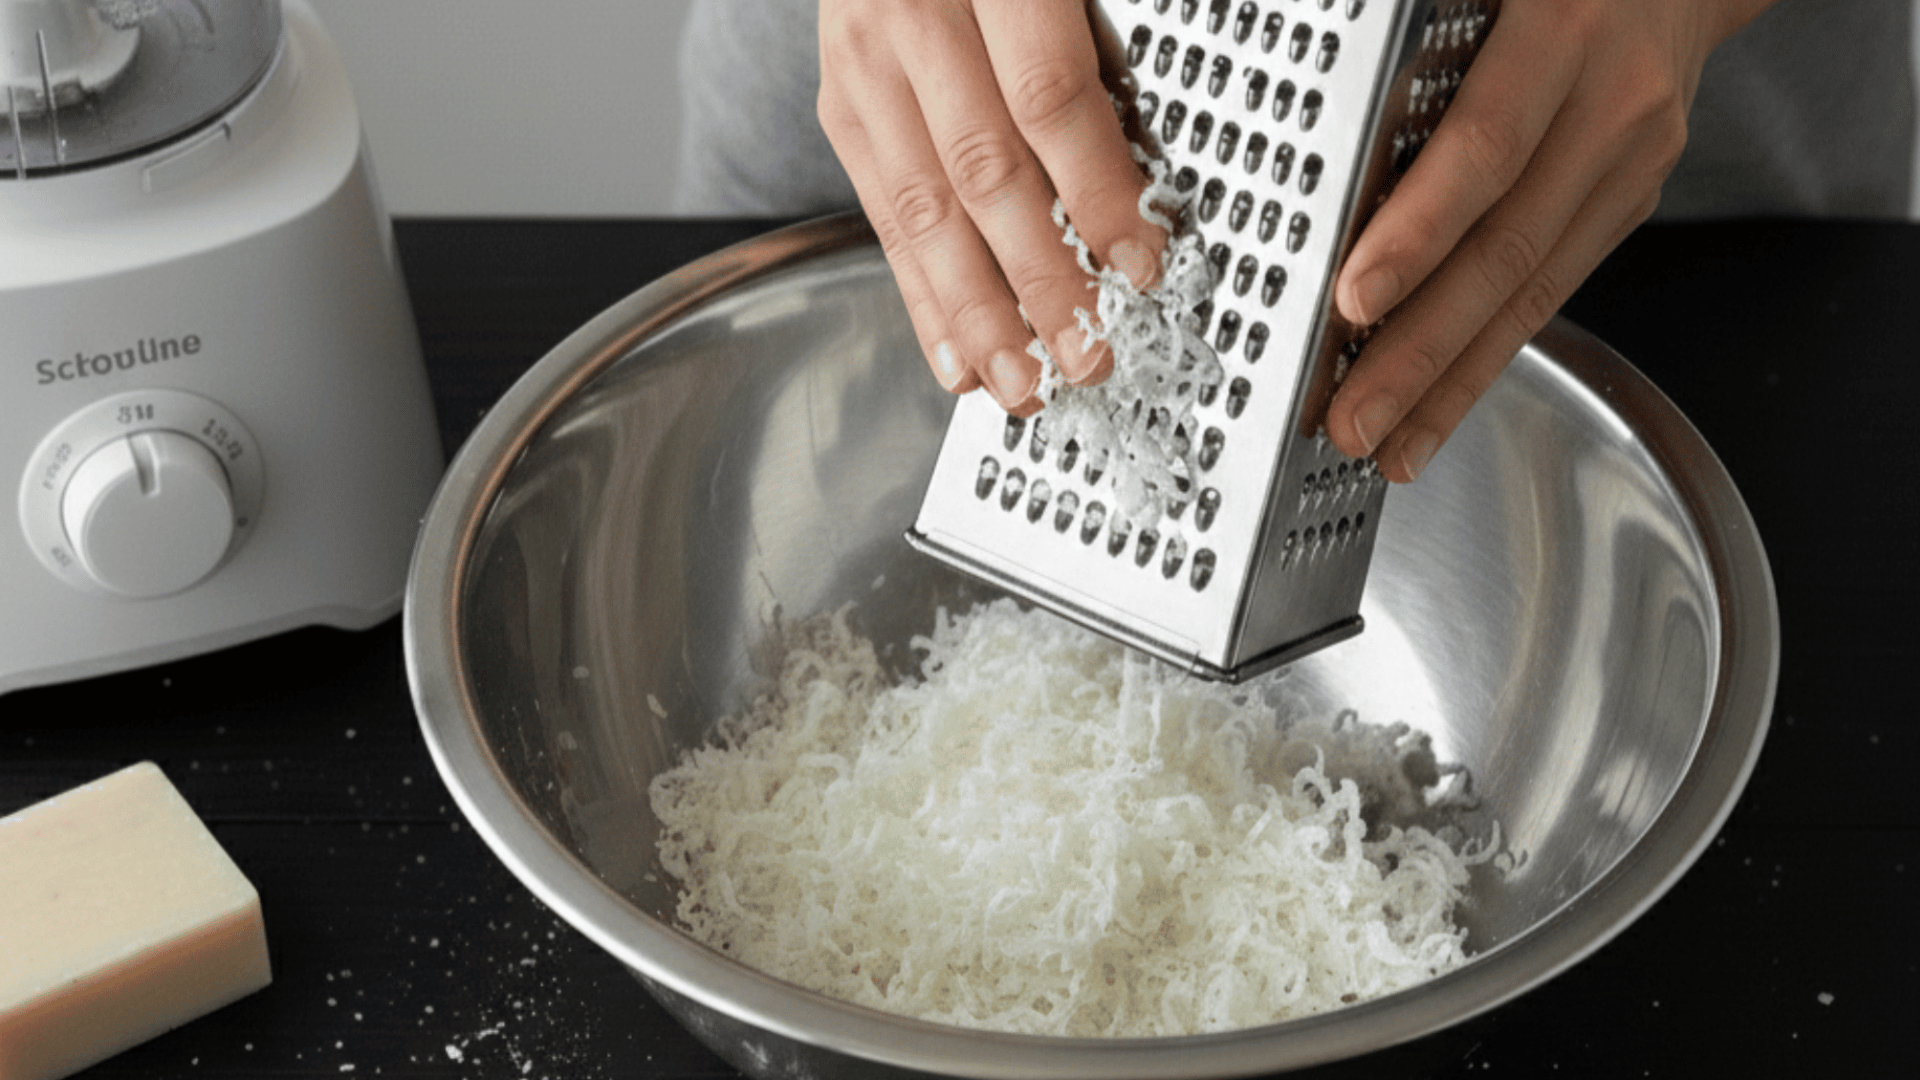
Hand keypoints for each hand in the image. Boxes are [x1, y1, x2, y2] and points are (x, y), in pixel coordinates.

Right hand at [816, 0, 1167, 415]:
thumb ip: (1096, 54)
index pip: (1045, 97)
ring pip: (921, 206)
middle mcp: (910, 11)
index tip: (1142, 267)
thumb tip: (1143, 189)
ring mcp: (862, 59)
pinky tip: (955, 357)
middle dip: (1040, 281)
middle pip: (982, 169)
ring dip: (977, 313)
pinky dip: (921, 295)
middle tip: (1089, 356)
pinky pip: (880, 212)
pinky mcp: (837, 102)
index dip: (1096, 192)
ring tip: (1023, 386)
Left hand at [1326, 0, 1777, 481]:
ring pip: (1532, 289)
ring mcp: (1626, 161)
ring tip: (1384, 446)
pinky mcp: (1626, 202)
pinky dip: (1485, 362)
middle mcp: (1607, 102)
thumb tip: (1317, 111)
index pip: (1485, 146)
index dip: (1419, 229)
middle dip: (1421, 348)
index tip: (1352, 296)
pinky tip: (1435, 414)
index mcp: (1560, 30)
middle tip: (1351, 418)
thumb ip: (1412, 48)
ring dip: (1450, 382)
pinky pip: (1549, 293)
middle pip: (1506, 246)